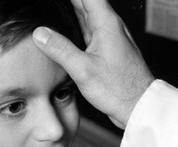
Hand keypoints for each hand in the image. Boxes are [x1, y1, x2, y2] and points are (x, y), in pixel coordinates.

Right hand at [32, 0, 153, 128]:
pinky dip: (78, 28)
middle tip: (50, 6)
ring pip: (88, 18)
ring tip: (55, 12)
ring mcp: (109, 39)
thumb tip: (40, 33)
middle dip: (68, 2)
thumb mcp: (83, 69)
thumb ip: (60, 49)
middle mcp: (110, 28)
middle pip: (86, 4)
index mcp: (107, 24)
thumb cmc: (118, 89)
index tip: (54, 1)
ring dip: (72, 12)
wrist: (137, 106)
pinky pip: (90, 32)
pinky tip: (68, 32)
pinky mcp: (107, 51)